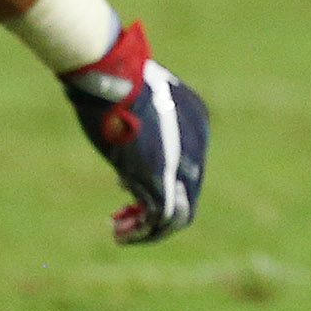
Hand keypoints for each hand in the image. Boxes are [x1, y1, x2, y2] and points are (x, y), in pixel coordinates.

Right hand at [62, 19, 207, 243]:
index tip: (122, 184)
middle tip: (124, 216)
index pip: (184, 169)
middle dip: (154, 210)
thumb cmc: (116, 81)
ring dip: (150, 231)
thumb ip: (140, 130)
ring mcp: (181, 165)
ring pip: (178, 216)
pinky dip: (142, 232)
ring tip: (120, 234)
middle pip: (186, 195)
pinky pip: (161, 218)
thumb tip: (127, 160)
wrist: (114, 77)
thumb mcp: (136, 103)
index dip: (155, 181)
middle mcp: (196, 148)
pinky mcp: (161, 178)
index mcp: (196, 125)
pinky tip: (120, 234)